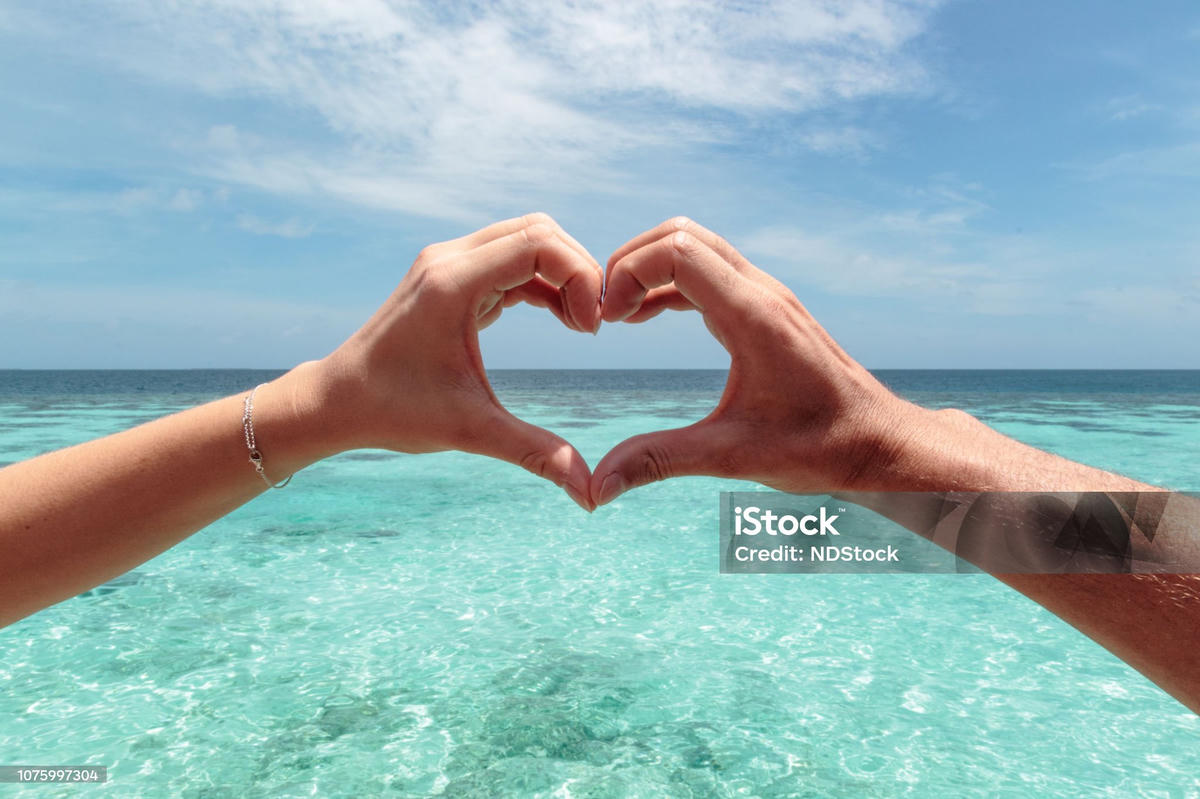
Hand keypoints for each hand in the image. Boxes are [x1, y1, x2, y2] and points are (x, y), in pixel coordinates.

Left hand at [302, 213, 602, 509]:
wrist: (337, 401)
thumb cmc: (393, 412)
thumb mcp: (470, 430)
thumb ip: (535, 453)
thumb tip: (590, 494)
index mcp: (452, 282)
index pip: (539, 243)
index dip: (579, 276)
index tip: (590, 328)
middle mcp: (449, 259)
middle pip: (539, 230)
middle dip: (578, 271)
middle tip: (591, 325)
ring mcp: (448, 263)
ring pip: (527, 240)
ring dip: (562, 274)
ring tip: (580, 325)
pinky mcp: (451, 276)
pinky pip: (511, 260)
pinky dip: (543, 282)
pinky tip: (560, 319)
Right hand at [589, 217, 930, 505]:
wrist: (881, 443)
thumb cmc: (822, 448)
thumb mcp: (734, 457)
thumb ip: (661, 461)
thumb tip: (598, 487)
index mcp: (753, 316)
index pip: (676, 250)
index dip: (628, 273)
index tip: (609, 322)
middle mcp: (760, 292)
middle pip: (679, 234)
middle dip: (630, 262)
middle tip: (604, 313)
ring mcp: (765, 296)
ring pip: (694, 246)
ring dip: (649, 268)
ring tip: (618, 316)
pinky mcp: (765, 309)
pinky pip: (708, 272)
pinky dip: (669, 283)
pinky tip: (645, 317)